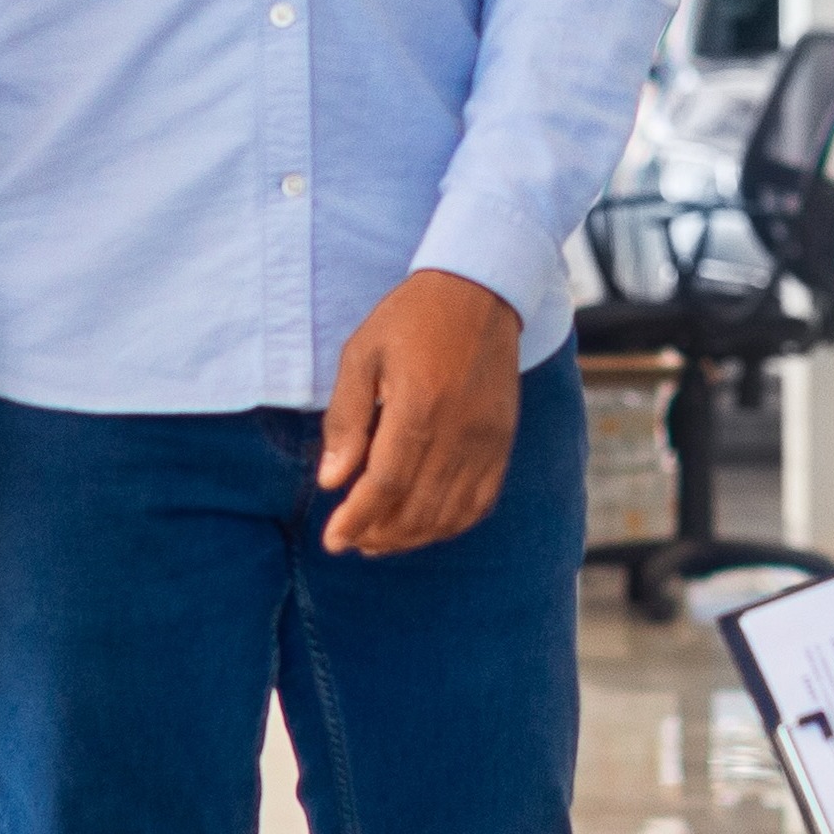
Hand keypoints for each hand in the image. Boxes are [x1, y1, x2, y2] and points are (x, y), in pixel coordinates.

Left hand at [319, 272, 523, 557]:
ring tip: (378, 540)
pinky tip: (423, 526)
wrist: (479, 292)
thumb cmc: (410, 319)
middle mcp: (459, 431)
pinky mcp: (503, 442)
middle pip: (419, 509)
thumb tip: (331, 481)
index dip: (357, 519)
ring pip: (450, 514)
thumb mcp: (361, 355)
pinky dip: (450, 524)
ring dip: (411, 537)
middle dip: (379, 535)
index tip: (332, 540)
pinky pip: (481, 501)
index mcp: (419, 406)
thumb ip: (345, 420)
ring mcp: (487, 440)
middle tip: (350, 540)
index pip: (386, 484)